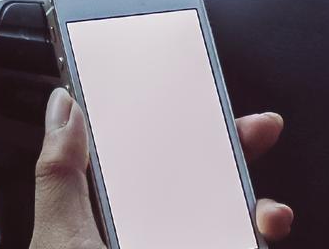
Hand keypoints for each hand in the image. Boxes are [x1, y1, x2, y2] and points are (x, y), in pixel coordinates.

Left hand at [30, 88, 292, 248]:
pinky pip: (243, 247)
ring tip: (267, 213)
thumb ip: (61, 174)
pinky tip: (265, 230)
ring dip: (258, 210)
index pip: (146, 164)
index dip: (172, 127)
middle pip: (199, 186)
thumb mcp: (61, 240)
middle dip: (233, 154)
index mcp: (110, 223)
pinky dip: (258, 237)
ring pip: (232, 227)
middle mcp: (151, 241)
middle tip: (260, 127)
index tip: (196, 95)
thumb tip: (64, 104)